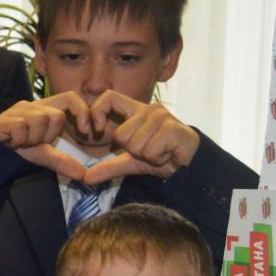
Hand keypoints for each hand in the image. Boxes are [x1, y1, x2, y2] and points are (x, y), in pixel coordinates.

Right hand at [0, 95, 92, 179]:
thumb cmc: (14, 147)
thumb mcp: (42, 154)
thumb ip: (62, 161)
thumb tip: (83, 174)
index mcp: (44, 109)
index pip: (71, 98)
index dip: (82, 112)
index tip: (85, 131)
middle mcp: (32, 105)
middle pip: (56, 115)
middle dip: (48, 136)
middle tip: (33, 142)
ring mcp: (17, 110)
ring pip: (40, 120)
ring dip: (33, 139)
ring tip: (20, 143)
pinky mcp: (4, 118)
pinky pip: (21, 127)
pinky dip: (18, 140)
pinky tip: (11, 143)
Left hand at [80, 92, 199, 182]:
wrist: (191, 166)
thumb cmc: (162, 158)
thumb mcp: (131, 162)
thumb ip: (108, 167)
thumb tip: (85, 177)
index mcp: (136, 111)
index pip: (109, 97)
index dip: (97, 112)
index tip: (96, 130)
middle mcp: (149, 109)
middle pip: (120, 134)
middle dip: (132, 150)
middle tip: (150, 151)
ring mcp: (162, 117)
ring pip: (134, 145)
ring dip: (146, 156)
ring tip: (160, 152)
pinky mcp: (173, 128)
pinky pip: (149, 151)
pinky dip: (157, 159)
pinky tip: (168, 154)